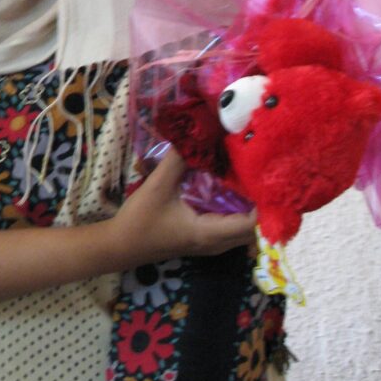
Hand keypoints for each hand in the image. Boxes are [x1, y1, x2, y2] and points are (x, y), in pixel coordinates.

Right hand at [112, 148, 256, 264]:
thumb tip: (196, 134)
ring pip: (241, 231)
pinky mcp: (202, 242)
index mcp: (209, 232)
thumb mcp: (158, 185)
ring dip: (246, 209)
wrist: (120, 246)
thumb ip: (179, 159)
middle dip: (257, 203)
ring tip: (242, 180)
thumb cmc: (140, 220)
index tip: (257, 175)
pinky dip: (234, 213)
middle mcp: (215, 243)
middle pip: (252, 228)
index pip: (251, 223)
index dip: (260, 201)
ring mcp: (210, 245)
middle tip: (252, 174)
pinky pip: (229, 230)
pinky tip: (224, 192)